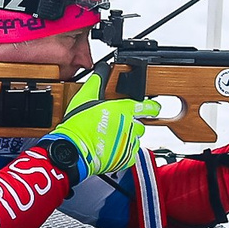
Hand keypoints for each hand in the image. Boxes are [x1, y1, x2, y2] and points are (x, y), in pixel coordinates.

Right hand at [46, 75, 161, 177]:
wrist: (74, 150)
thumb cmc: (78, 126)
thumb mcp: (85, 96)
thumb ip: (97, 81)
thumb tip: (102, 69)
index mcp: (123, 110)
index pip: (147, 106)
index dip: (152, 107)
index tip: (154, 108)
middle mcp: (130, 126)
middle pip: (141, 124)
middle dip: (132, 124)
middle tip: (118, 125)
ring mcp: (129, 143)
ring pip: (136, 139)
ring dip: (128, 138)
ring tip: (111, 137)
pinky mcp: (126, 158)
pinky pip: (131, 154)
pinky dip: (124, 152)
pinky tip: (112, 149)